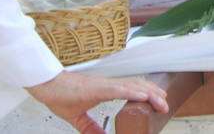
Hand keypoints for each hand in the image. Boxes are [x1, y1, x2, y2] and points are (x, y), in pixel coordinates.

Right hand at [27, 71, 167, 133]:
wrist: (47, 86)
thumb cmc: (61, 95)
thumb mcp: (78, 117)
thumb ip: (89, 127)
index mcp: (107, 90)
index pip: (133, 89)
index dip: (148, 93)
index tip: (159, 101)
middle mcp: (110, 85)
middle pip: (138, 86)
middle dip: (155, 94)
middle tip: (166, 104)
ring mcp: (105, 85)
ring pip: (133, 87)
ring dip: (149, 93)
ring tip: (162, 100)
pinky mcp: (98, 88)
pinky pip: (118, 89)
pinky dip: (132, 92)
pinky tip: (143, 95)